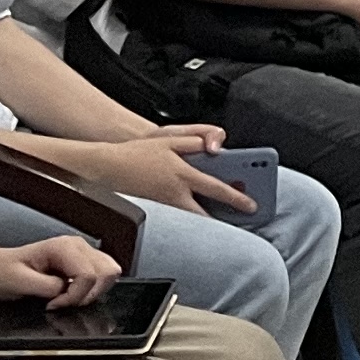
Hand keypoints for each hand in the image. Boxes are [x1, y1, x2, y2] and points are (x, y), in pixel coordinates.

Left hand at [0, 232, 121, 308]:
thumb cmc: (0, 272)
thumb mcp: (18, 282)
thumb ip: (46, 287)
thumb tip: (65, 292)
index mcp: (62, 247)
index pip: (89, 275)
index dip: (74, 297)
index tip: (53, 305)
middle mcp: (76, 245)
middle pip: (107, 272)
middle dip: (88, 295)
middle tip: (64, 303)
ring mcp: (81, 252)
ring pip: (110, 272)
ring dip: (93, 292)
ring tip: (69, 298)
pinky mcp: (82, 261)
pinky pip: (102, 275)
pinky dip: (92, 289)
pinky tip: (72, 293)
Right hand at [81, 133, 251, 214]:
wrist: (107, 165)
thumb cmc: (139, 151)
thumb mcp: (172, 139)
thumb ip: (197, 141)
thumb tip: (216, 149)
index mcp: (183, 174)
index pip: (216, 189)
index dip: (236, 198)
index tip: (251, 206)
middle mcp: (175, 192)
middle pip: (205, 212)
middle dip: (224, 218)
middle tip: (241, 221)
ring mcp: (164, 202)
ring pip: (193, 215)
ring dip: (210, 216)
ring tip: (228, 217)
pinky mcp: (156, 206)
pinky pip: (180, 212)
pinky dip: (194, 212)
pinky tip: (203, 211)